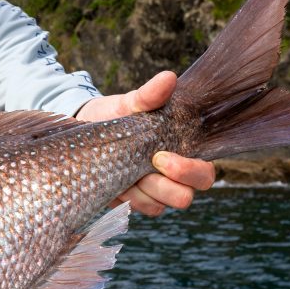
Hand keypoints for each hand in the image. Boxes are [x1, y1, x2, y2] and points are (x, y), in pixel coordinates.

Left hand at [76, 71, 214, 215]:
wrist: (85, 128)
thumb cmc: (116, 116)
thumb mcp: (129, 103)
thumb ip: (149, 95)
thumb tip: (168, 78)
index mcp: (182, 153)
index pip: (204, 175)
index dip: (189, 172)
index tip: (160, 156)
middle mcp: (172, 178)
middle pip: (185, 197)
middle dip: (164, 186)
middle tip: (143, 164)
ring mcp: (151, 192)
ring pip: (158, 207)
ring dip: (140, 191)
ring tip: (123, 171)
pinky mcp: (130, 201)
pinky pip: (136, 209)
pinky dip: (125, 197)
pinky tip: (114, 180)